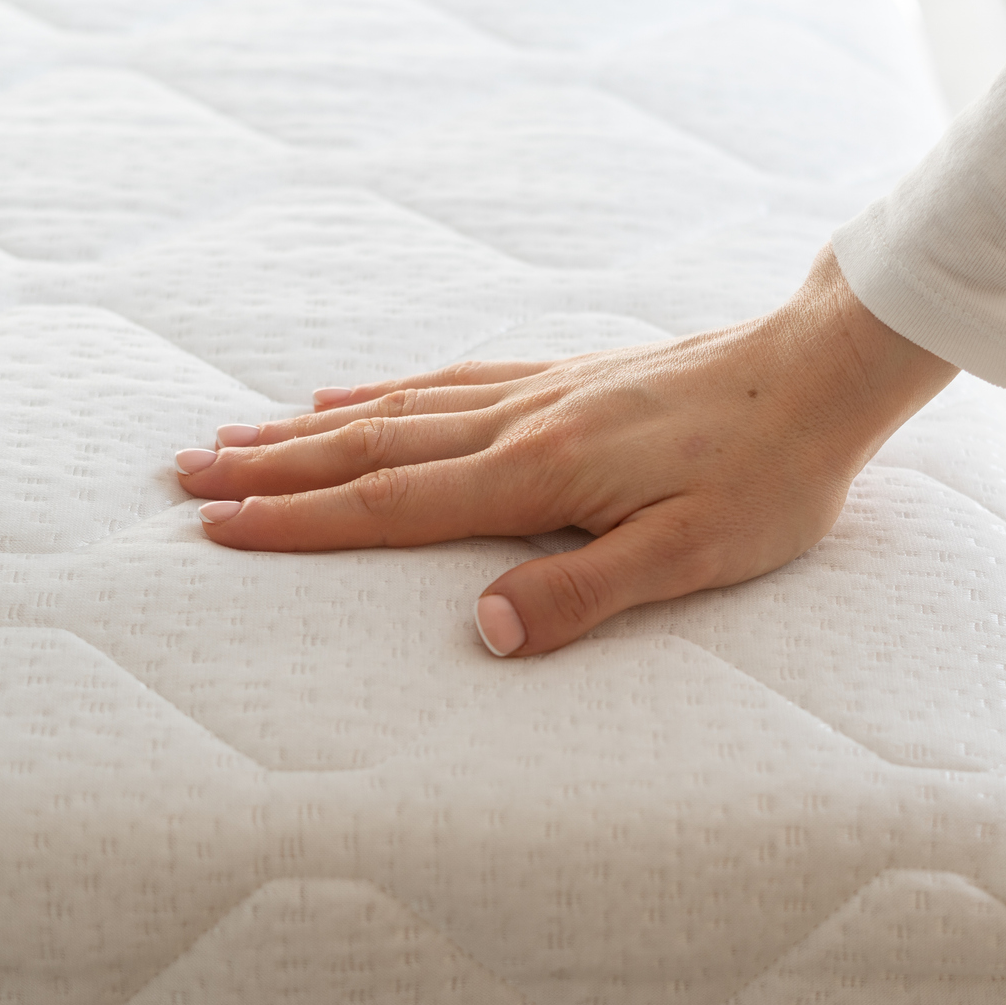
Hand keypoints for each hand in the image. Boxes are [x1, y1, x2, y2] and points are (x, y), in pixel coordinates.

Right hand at [172, 248, 957, 655]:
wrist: (821, 372)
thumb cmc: (770, 476)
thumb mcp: (692, 555)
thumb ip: (585, 595)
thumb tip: (480, 632)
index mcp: (540, 475)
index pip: (393, 505)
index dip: (301, 523)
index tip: (217, 526)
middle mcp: (522, 423)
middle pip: (370, 448)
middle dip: (273, 469)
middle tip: (184, 473)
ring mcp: (540, 391)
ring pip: (397, 409)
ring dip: (309, 429)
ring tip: (235, 433)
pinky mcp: (566, 377)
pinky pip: (448, 379)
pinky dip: (384, 390)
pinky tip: (353, 394)